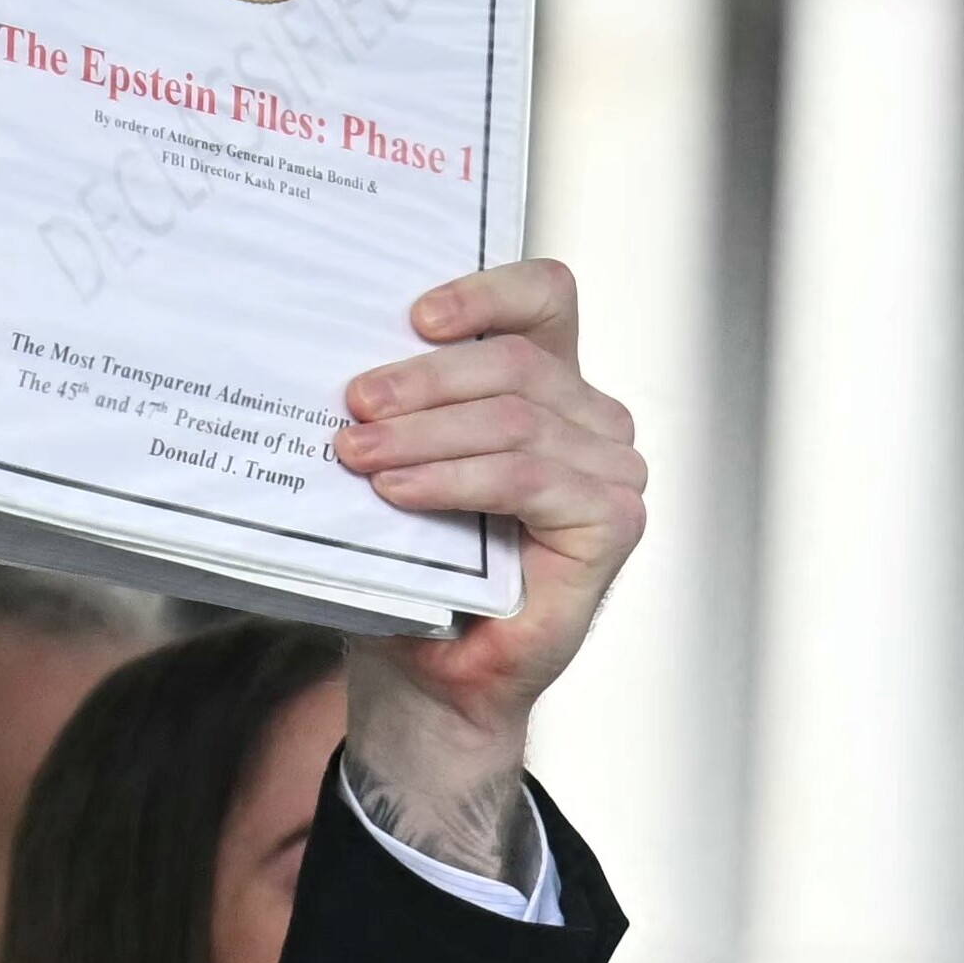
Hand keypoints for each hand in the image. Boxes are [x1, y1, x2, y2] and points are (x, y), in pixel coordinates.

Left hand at [328, 261, 646, 846]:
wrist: (430, 673)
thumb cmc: (417, 566)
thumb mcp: (404, 460)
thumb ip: (405, 405)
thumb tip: (350, 357)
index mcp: (554, 385)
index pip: (545, 297)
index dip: (485, 289)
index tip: (412, 316)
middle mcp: (596, 422)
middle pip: (517, 362)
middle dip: (424, 382)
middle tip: (352, 406)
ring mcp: (613, 474)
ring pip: (517, 419)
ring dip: (427, 433)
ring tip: (358, 454)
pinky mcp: (613, 525)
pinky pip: (528, 479)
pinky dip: (456, 480)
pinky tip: (401, 491)